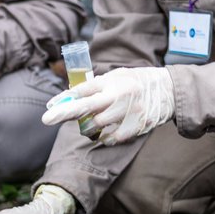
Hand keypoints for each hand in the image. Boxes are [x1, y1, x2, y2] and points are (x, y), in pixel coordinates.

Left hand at [41, 66, 174, 144]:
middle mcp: (119, 96)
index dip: (65, 98)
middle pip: (86, 106)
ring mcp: (128, 112)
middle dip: (64, 113)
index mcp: (112, 81)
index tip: (50, 106)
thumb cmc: (135, 82)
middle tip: (47, 119)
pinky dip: (105, 137)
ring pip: (97, 125)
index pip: (84, 89)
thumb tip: (71, 96)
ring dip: (87, 126)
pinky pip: (112, 137)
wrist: (167, 90)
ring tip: (90, 122)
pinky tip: (106, 132)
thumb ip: (96, 85)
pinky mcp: (136, 126)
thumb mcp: (116, 76)